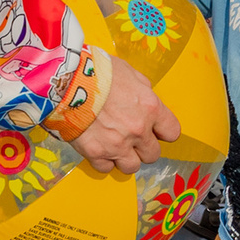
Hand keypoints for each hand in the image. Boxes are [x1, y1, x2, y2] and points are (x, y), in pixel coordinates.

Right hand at [74, 56, 181, 172]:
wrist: (67, 81)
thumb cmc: (97, 71)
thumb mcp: (128, 72)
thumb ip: (142, 88)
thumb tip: (145, 96)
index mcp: (150, 108)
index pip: (172, 132)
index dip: (163, 132)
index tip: (155, 131)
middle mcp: (138, 130)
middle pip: (153, 154)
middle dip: (143, 148)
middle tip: (132, 139)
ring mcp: (117, 144)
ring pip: (131, 167)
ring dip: (125, 158)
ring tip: (115, 147)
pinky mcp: (95, 153)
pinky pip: (106, 168)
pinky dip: (103, 161)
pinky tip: (98, 148)